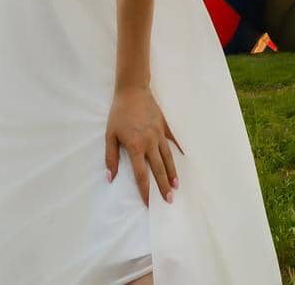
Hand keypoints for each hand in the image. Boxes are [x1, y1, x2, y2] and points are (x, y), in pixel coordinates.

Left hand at [105, 86, 183, 205]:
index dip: (145, 190)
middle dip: (163, 186)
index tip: (148, 203)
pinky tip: (184, 157)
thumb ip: (110, 158)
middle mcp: (150, 143)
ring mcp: (159, 134)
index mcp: (135, 147)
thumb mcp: (110, 135)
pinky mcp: (164, 126)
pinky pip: (173, 140)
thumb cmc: (119, 114)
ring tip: (176, 186)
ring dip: (172, 173)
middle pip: (158, 169)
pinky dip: (179, 149)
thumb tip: (110, 178)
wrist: (132, 91)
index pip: (141, 174)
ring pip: (168, 157)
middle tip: (169, 200)